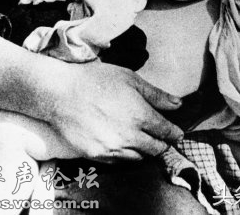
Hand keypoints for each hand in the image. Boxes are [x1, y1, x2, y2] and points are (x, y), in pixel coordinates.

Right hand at [51, 61, 182, 160]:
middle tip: (164, 138)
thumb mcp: (130, 79)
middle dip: (163, 144)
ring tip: (145, 142)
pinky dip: (128, 156)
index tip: (177, 132)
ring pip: (139, 158)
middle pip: (156, 149)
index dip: (175, 133)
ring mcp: (112, 149)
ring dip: (146, 151)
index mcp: (140, 115)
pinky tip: (126, 146)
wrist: (61, 93)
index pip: (166, 132)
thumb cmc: (97, 80)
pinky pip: (120, 162)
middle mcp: (129, 136)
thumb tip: (178, 104)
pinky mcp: (97, 156)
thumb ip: (156, 95)